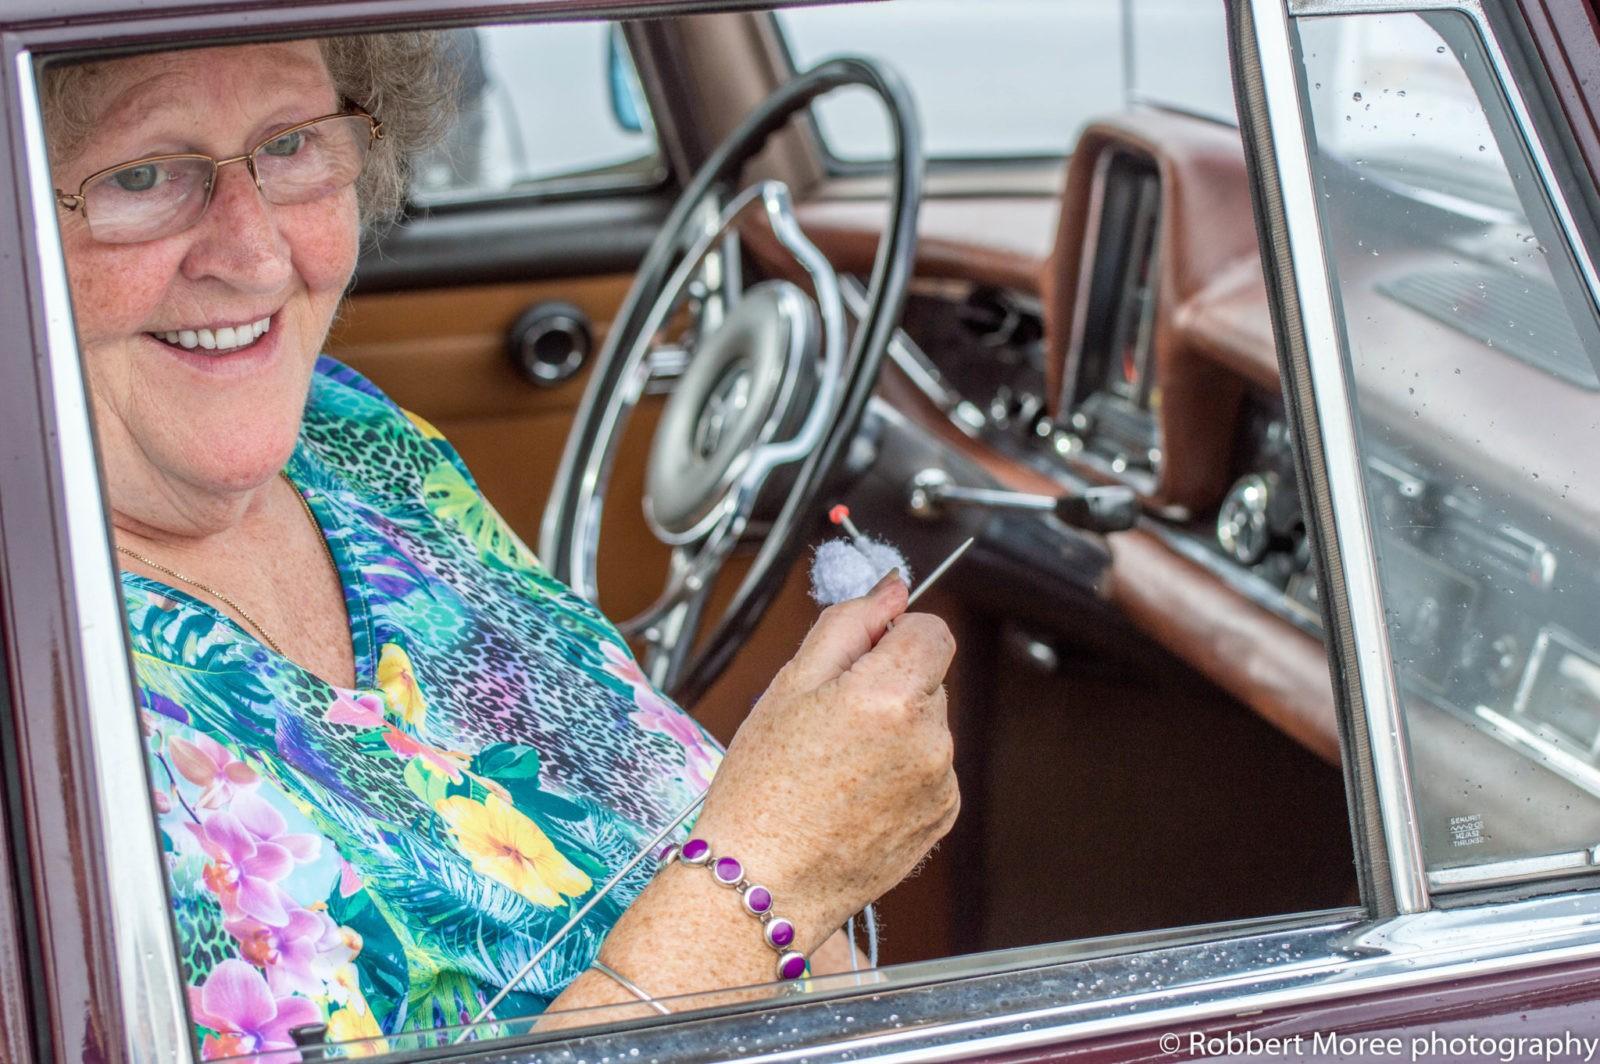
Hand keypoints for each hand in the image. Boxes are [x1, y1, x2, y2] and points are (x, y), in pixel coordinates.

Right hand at [690, 572, 958, 947]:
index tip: (861, 658)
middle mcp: (929, 738)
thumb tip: (890, 590)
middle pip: (929, 678)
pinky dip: (900, 773)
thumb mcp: (789, 685)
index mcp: (890, 695)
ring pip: (927, 725)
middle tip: (828, 722)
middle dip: (888, 685)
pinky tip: (854, 796)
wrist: (762, 883)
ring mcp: (941, 782)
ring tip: (836, 768)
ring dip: (895, 731)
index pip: (932, 629)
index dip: (894, 636)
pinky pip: (930, 769)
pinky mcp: (943, 816)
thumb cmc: (761, 787)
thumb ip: (848, 624)